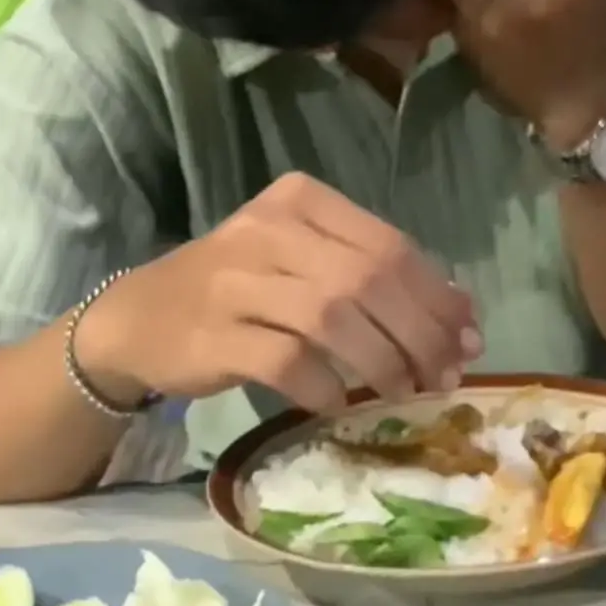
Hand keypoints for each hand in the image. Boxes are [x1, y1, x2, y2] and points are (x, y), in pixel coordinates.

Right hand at [75, 173, 481, 413]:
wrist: (137, 321)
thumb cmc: (236, 292)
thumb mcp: (302, 264)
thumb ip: (373, 278)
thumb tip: (461, 317)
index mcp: (300, 202)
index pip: (390, 245)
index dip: (438, 297)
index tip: (468, 340)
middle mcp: (268, 232)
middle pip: (370, 280)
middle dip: (421, 334)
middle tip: (442, 377)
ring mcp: (236, 282)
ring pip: (334, 318)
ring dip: (382, 363)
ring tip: (401, 392)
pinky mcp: (215, 336)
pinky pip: (289, 363)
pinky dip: (326, 387)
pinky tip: (339, 403)